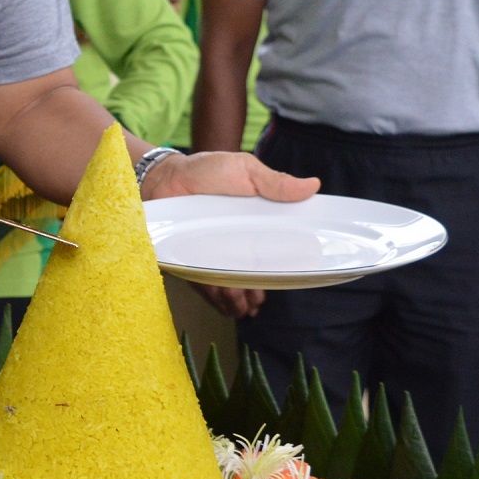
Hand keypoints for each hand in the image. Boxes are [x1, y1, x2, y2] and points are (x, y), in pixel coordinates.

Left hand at [147, 153, 315, 318]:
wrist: (166, 177)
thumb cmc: (207, 171)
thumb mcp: (245, 170)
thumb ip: (275, 182)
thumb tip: (312, 186)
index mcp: (253, 223)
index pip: (271, 251)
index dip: (281, 269)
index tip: (288, 279)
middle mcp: (235, 242)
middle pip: (251, 274)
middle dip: (256, 292)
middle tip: (258, 302)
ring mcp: (213, 253)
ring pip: (230, 284)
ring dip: (238, 300)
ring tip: (243, 309)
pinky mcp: (191, 260)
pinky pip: (205, 285)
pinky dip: (215, 298)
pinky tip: (226, 306)